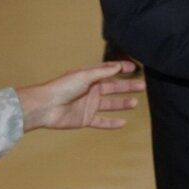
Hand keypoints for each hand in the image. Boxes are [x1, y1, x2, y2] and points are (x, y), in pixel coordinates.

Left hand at [16, 61, 143, 130]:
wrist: (46, 106)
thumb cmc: (62, 87)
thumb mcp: (85, 75)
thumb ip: (103, 72)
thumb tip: (118, 66)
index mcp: (89, 77)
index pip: (109, 71)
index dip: (121, 69)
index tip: (135, 68)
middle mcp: (90, 90)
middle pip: (113, 88)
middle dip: (127, 87)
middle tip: (142, 86)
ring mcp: (88, 105)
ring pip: (110, 104)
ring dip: (122, 103)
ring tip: (135, 103)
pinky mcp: (85, 119)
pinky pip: (101, 121)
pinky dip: (112, 123)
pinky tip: (123, 122)